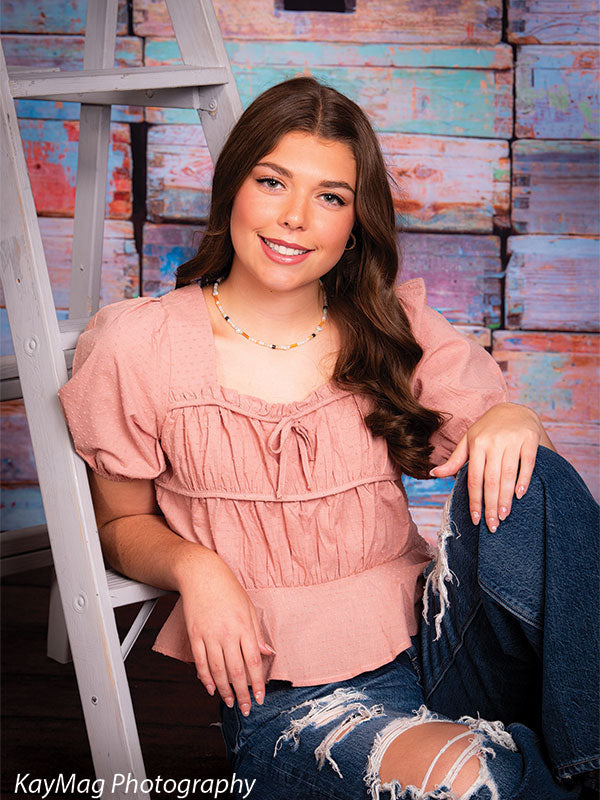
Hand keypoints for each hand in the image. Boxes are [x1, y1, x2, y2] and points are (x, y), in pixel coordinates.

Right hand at [174, 549, 273, 714]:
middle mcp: (227, 633)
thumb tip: (267, 653)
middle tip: (247, 708)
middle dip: (243, 694)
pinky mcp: (195, 635)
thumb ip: (256, 632)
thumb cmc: (228, 588)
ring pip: (218, 670)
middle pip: (237, 671)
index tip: (261, 697)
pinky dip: (205, 678)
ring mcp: (209, 635)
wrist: (201, 574)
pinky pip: (200, 662)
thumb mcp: (249, 607)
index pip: (254, 662)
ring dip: (225, 690)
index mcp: (244, 626)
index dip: (258, 683)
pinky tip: (211, 689)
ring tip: (231, 703)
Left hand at [429, 402, 553, 530]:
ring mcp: (512, 440)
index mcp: (476, 444)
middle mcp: (493, 442)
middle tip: (493, 526)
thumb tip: (433, 473)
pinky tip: (520, 495)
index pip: (474, 478)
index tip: (475, 520)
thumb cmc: (488, 430)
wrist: (514, 410)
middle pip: (491, 480)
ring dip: (505, 498)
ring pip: (508, 474)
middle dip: (490, 505)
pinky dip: (524, 480)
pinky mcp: (529, 439)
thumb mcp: (469, 441)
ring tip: (504, 515)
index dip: (474, 500)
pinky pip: (527, 463)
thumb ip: (455, 460)